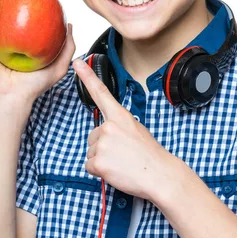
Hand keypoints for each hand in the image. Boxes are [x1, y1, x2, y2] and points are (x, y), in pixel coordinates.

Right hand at [0, 0, 75, 115]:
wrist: (10, 98)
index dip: (39, 13)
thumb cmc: (33, 86)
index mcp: (28, 50)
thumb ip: (67, 48)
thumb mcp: (58, 66)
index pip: (34, 27)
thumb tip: (70, 26)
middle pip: (15, 21)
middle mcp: (12, 45)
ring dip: (0, 3)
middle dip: (19, 5)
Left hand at [73, 58, 174, 199]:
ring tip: (121, 162)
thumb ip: (118, 126)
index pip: (100, 92)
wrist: (159, 175)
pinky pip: (89, 166)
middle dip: (103, 146)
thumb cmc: (150, 155)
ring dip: (102, 159)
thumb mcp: (136, 129)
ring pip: (91, 152)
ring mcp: (102, 144)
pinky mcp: (98, 162)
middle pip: (92, 135)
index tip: (77, 62)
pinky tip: (115, 171)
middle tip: (123, 153)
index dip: (87, 76)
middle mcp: (108, 127)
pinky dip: (100, 171)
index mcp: (120, 116)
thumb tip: (105, 132)